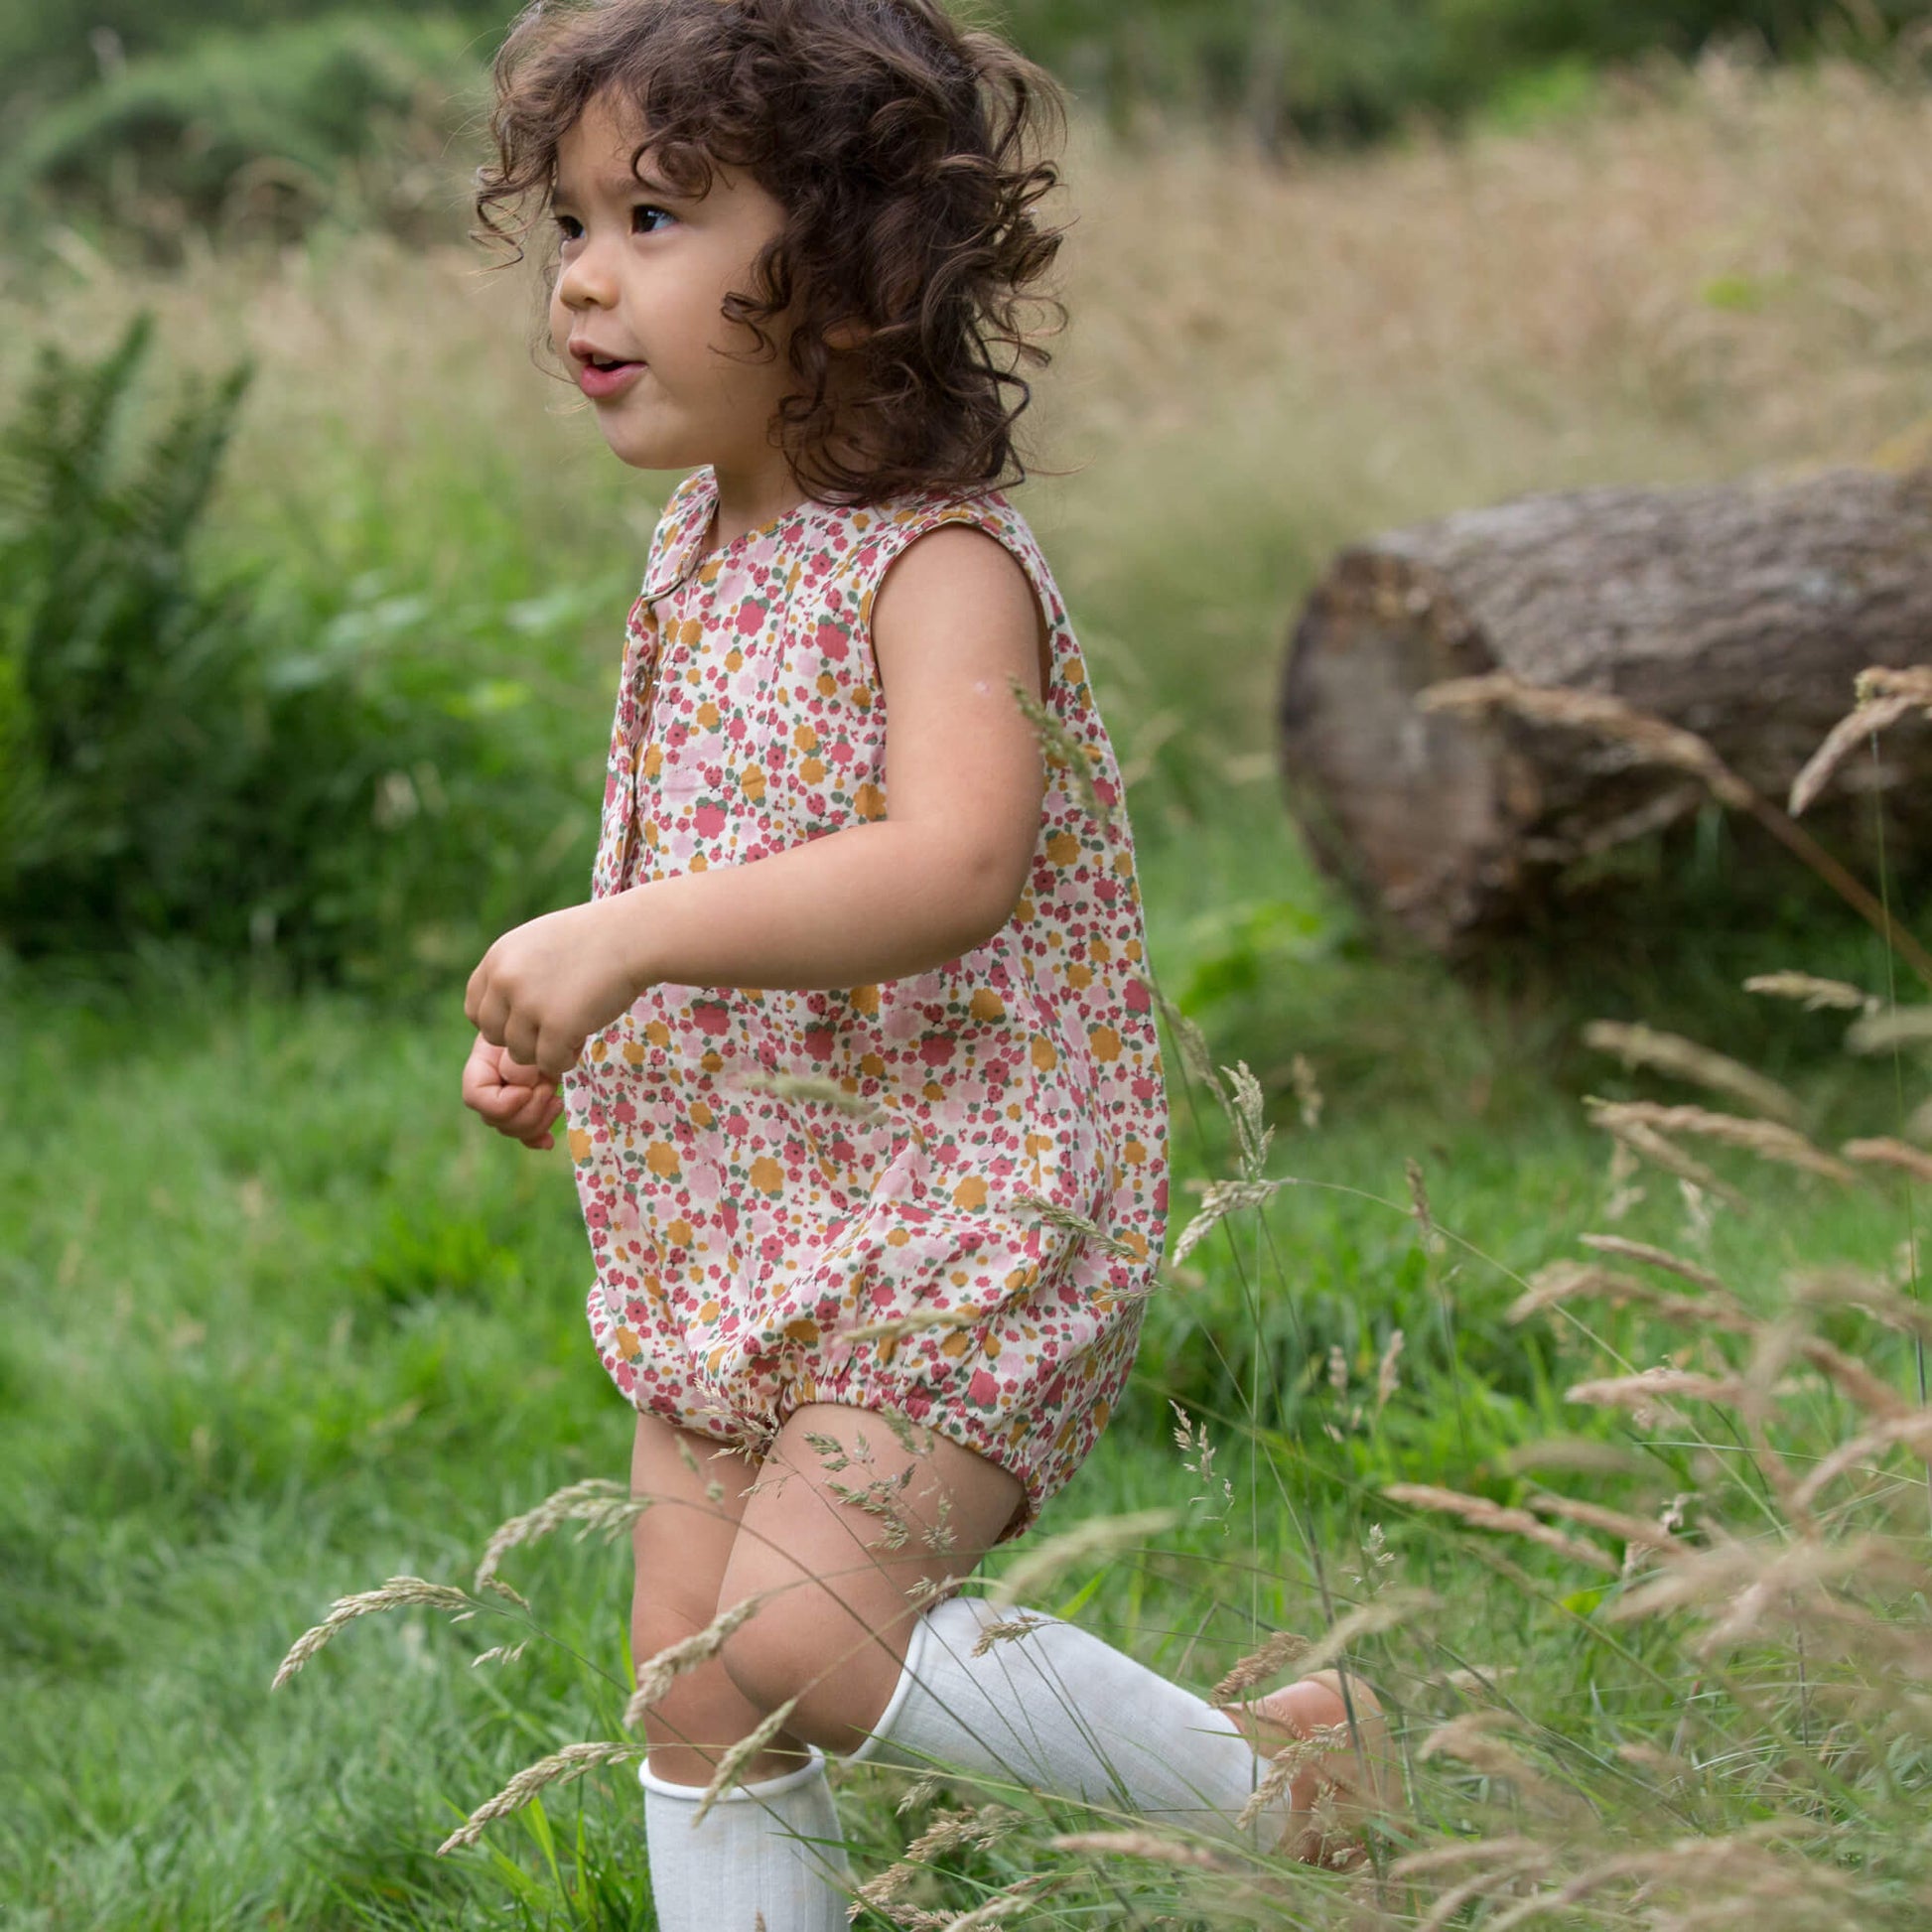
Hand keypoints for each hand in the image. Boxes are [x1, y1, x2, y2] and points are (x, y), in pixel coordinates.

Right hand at [462, 1034, 564, 1150]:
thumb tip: (519, 1085)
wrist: (553, 1024)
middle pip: (496, 1120)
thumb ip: (518, 1060)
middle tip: (548, 1087)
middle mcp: (490, 1089)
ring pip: (513, 1130)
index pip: (476, 1098)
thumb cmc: (539, 1023)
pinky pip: (526, 1135)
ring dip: (538, 1120)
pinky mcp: (526, 1109)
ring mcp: (507, 1102)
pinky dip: (537, 1139)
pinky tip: (548, 1141)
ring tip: (555, 1097)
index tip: (528, 1089)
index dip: (503, 1103)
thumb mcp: (527, 1035)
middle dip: (528, 1110)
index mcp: (481, 1067)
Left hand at [464, 899, 640, 1081]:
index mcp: (497, 959)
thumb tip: (503, 1008)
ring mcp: (529, 1005)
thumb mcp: (538, 943)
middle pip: (495, 1036)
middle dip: (523, 1039)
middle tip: (554, 1029)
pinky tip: (581, 1042)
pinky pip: (548, 1063)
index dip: (501, 1021)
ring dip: (545, 1051)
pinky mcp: (556, 1027)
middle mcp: (505, 981)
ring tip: (572, 1032)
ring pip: (520, 1054)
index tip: (527, 1021)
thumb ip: (514, 972)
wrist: (632, 937)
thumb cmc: (595, 938)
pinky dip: (563, 1060)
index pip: (476, 1010)